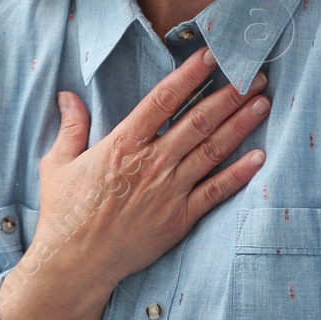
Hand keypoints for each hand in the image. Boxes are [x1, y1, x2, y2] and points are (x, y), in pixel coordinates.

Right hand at [27, 47, 270, 289]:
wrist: (75, 264)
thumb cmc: (64, 213)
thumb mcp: (58, 163)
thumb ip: (71, 126)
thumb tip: (67, 95)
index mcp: (123, 144)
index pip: (163, 99)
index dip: (190, 74)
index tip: (212, 55)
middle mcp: (151, 163)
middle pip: (198, 121)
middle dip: (228, 95)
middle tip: (253, 74)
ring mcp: (168, 191)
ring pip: (212, 151)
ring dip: (239, 125)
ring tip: (262, 103)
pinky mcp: (179, 219)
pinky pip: (215, 192)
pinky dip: (238, 174)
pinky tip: (259, 157)